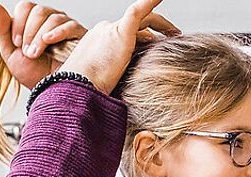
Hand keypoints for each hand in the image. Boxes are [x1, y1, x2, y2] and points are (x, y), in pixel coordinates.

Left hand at [0, 2, 86, 88]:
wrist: (51, 91)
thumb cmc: (33, 75)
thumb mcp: (11, 53)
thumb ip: (2, 30)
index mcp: (33, 22)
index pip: (25, 7)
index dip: (18, 23)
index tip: (17, 44)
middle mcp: (49, 21)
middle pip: (37, 10)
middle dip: (29, 32)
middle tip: (28, 52)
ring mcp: (65, 26)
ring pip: (52, 17)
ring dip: (39, 37)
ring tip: (36, 55)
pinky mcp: (79, 34)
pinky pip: (68, 25)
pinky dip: (57, 32)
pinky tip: (49, 42)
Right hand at [59, 0, 179, 94]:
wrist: (74, 87)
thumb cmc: (83, 92)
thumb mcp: (97, 82)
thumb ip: (111, 79)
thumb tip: (120, 91)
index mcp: (98, 41)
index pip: (126, 33)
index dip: (143, 38)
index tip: (154, 47)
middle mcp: (104, 31)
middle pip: (137, 24)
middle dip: (156, 28)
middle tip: (172, 37)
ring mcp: (112, 30)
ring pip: (143, 18)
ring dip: (162, 23)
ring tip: (176, 34)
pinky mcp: (120, 32)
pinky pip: (139, 10)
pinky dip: (150, 1)